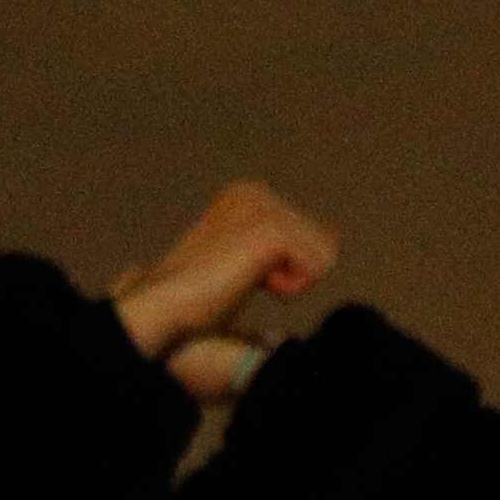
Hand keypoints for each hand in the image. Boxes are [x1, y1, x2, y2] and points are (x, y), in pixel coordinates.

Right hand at [112, 182, 339, 394]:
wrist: (166, 308)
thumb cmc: (200, 300)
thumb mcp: (253, 265)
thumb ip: (290, 249)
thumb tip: (334, 237)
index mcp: (249, 195)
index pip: (316, 238)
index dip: (289, 273)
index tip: (242, 276)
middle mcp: (254, 191)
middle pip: (325, 245)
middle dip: (293, 275)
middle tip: (240, 280)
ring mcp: (261, 206)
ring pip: (324, 256)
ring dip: (290, 283)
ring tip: (242, 281)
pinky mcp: (268, 228)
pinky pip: (317, 267)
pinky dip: (291, 288)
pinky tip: (251, 283)